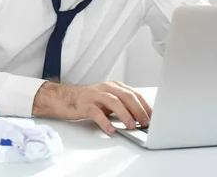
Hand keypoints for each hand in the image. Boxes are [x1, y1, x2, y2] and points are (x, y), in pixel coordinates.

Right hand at [32, 81, 151, 135]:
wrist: (64, 98)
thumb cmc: (88, 100)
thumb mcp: (108, 100)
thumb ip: (122, 105)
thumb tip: (139, 117)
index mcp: (114, 86)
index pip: (134, 94)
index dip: (144, 105)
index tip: (152, 117)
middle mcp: (106, 88)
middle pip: (127, 97)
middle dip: (138, 110)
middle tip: (145, 123)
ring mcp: (95, 95)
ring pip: (114, 102)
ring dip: (125, 115)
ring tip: (131, 126)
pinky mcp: (85, 104)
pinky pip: (96, 113)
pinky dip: (105, 122)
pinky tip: (111, 130)